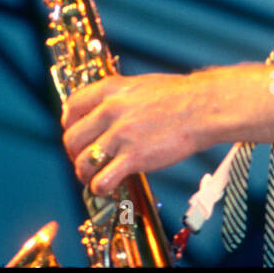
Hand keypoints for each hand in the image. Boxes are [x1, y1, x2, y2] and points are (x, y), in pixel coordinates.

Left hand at [61, 73, 205, 196]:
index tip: (76, 133)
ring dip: (84, 173)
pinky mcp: (133, 157)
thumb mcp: (141, 85)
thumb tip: (105, 110)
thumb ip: (119, 97)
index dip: (69, 124)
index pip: (72, 107)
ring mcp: (121, 135)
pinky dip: (99, 187)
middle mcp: (111, 110)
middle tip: (85, 159)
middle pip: (72, 138)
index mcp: (111, 89)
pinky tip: (106, 187)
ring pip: (82, 161)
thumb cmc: (180, 96)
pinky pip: (102, 179)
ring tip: (93, 177)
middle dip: (74, 153)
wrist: (204, 107)